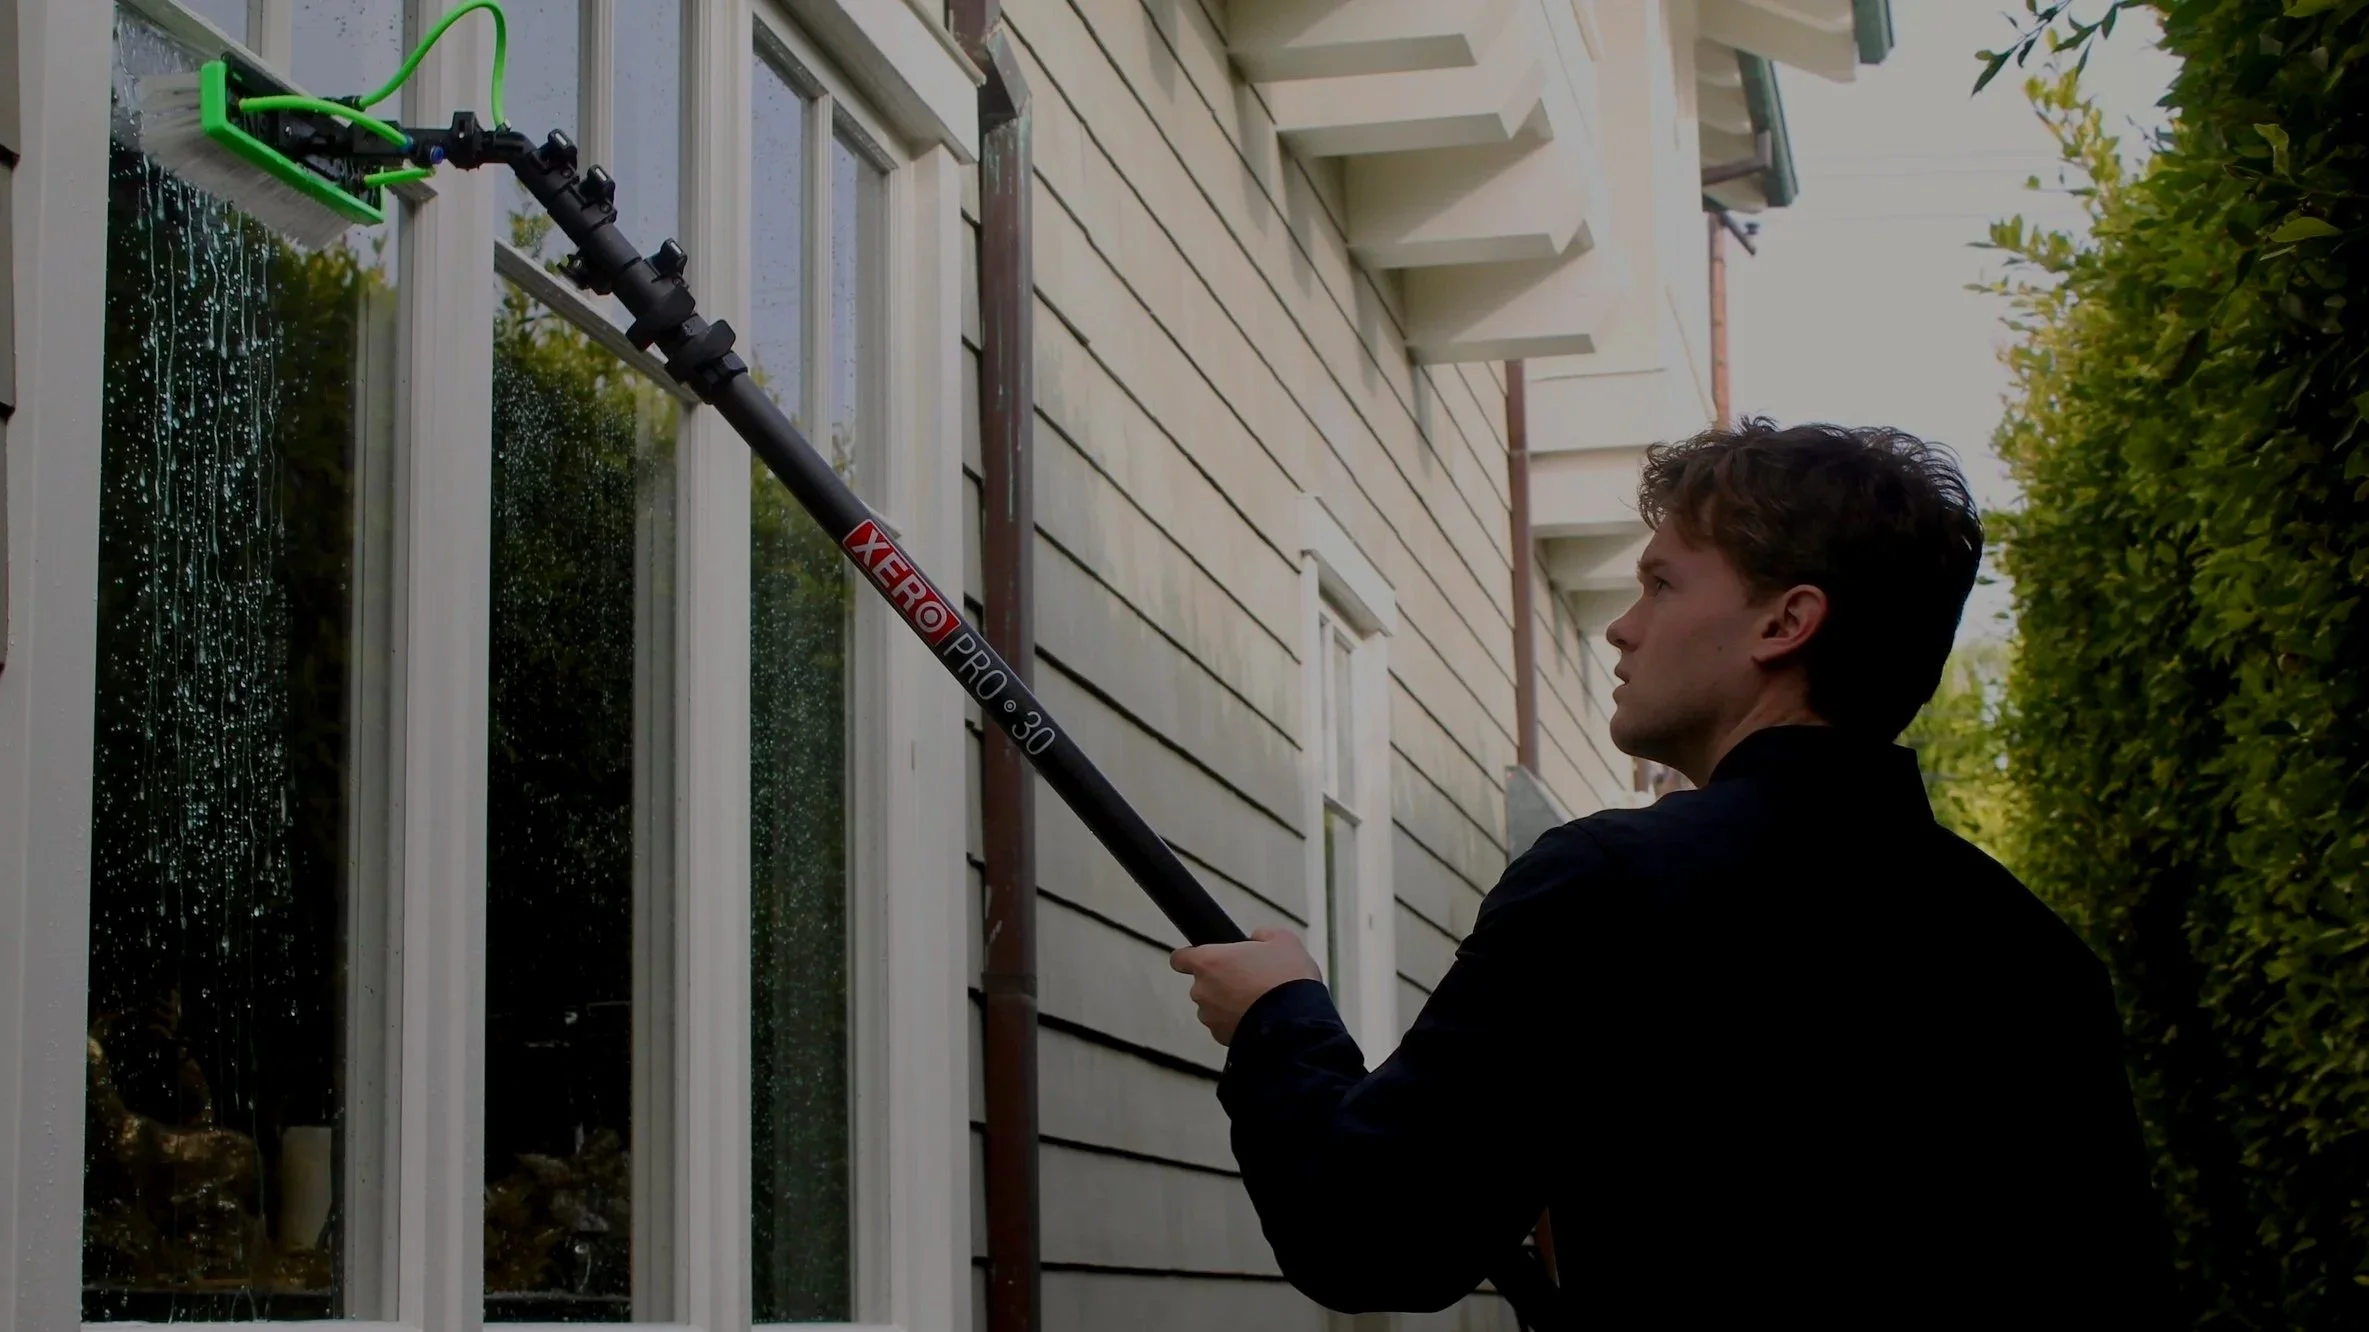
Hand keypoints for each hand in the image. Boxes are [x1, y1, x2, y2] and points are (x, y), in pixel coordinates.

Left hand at [1170, 928, 1322, 1046]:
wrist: (1298, 1023)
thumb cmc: (1286, 979)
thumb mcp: (1282, 940)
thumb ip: (1261, 935)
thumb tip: (1256, 939)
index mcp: (1209, 961)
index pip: (1179, 958)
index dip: (1190, 957)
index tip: (1202, 959)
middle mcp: (1202, 990)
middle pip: (1202, 983)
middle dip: (1222, 982)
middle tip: (1250, 979)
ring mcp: (1210, 1017)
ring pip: (1214, 1006)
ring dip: (1229, 1004)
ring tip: (1258, 1001)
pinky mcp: (1221, 1038)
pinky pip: (1225, 1026)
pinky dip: (1237, 1023)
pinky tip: (1260, 1018)